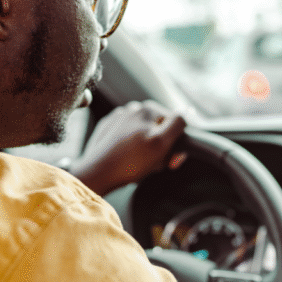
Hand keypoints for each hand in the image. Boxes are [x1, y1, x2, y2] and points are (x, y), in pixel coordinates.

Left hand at [70, 100, 186, 195]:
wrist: (97, 173)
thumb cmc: (130, 161)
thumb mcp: (161, 143)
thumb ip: (177, 125)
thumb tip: (185, 115)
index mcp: (148, 108)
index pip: (175, 124)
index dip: (175, 143)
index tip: (168, 159)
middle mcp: (132, 108)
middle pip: (158, 129)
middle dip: (159, 146)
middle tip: (152, 163)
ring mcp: (118, 118)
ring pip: (142, 134)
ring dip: (145, 148)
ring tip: (137, 164)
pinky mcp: (106, 129)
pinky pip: (126, 138)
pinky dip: (129, 148)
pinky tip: (124, 160)